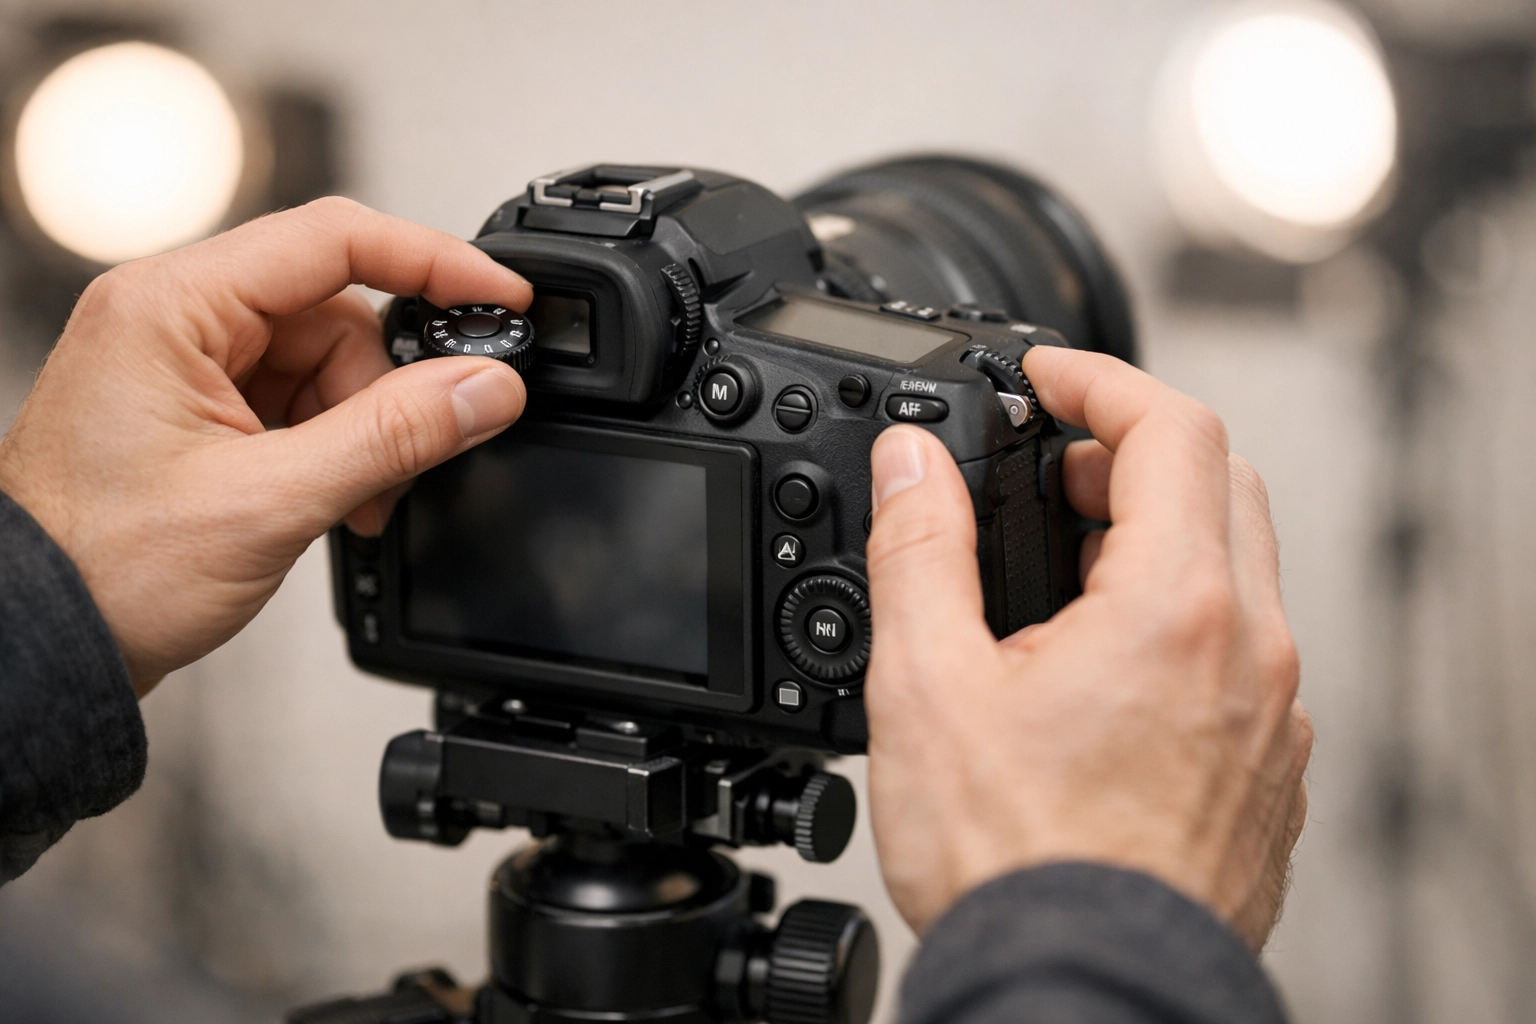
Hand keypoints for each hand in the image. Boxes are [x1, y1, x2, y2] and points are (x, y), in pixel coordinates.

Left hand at [0, 198, 530, 694]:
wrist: (46, 642)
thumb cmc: (104, 570)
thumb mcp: (273, 500)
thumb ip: (394, 435)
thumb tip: (486, 388)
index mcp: (171, 307)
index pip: (335, 240)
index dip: (433, 263)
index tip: (499, 299)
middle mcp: (176, 320)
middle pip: (339, 313)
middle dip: (385, 393)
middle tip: (399, 463)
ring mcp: (188, 364)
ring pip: (329, 363)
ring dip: (364, 431)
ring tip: (352, 502)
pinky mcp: (202, 408)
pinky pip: (303, 401)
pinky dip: (337, 449)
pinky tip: (333, 499)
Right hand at [862, 346, 1311, 949]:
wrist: (1083, 990)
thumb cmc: (1014, 865)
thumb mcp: (926, 684)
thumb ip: (920, 549)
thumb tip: (911, 460)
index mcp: (1175, 609)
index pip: (1172, 428)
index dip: (1100, 379)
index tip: (1047, 379)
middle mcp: (1250, 651)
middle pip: (1221, 481)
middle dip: (1130, 450)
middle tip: (1049, 472)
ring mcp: (1272, 715)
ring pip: (1241, 567)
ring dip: (1159, 531)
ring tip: (1065, 564)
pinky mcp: (1269, 768)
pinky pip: (1246, 647)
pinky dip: (1185, 611)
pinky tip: (1108, 661)